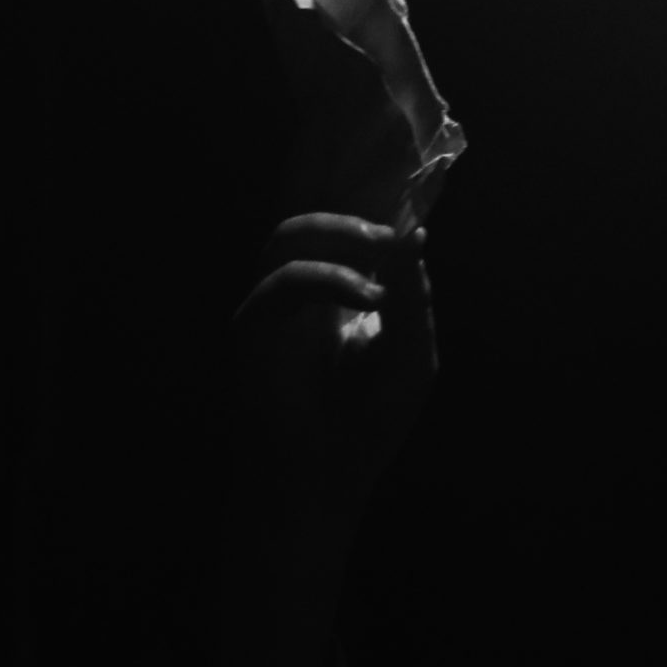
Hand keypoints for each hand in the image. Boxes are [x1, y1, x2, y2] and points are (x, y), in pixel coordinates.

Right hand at [224, 211, 437, 521]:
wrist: (324, 483)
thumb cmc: (367, 425)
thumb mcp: (410, 357)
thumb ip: (411, 297)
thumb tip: (413, 235)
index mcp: (338, 294)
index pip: (341, 231)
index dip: (365, 207)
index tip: (404, 183)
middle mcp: (300, 293)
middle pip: (308, 219)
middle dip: (355, 219)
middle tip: (392, 240)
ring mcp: (271, 309)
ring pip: (286, 236)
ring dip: (341, 238)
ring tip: (382, 263)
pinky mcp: (252, 331)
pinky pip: (280, 283)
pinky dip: (327, 280)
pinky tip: (367, 299)